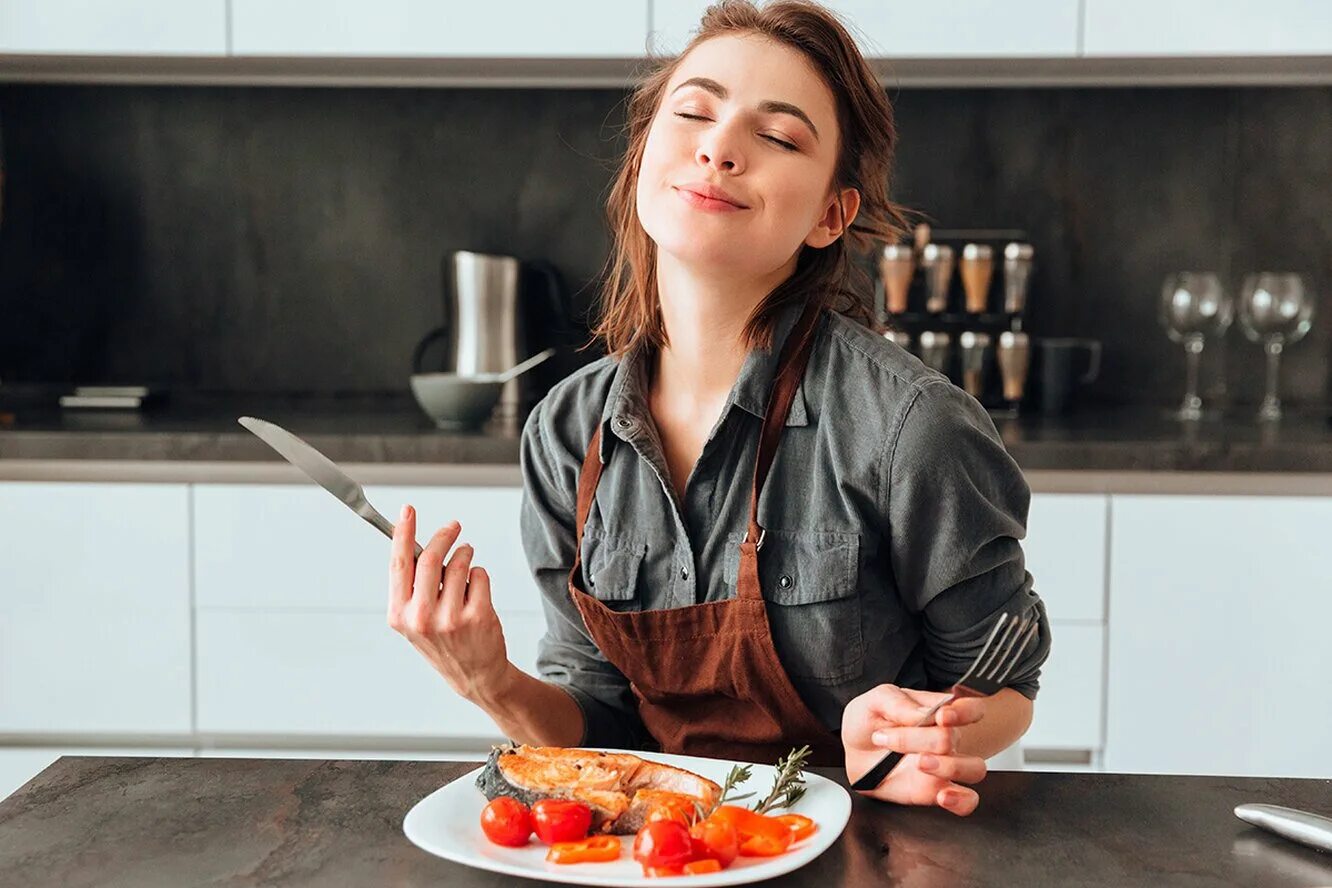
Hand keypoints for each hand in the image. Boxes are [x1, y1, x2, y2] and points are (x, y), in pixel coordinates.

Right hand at [387, 504, 510, 703]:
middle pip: (430, 558)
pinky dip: (479, 575)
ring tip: (467, 562)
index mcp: (399, 615)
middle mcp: (421, 617)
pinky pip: (479, 575)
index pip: (398, 564)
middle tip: (454, 527)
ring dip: (465, 555)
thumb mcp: (415, 620)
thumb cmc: (443, 641)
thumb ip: (412, 586)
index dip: (402, 532)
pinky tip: (476, 590)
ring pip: (459, 564)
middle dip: (444, 535)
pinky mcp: (477, 616)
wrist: (475, 675)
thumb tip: (414, 542)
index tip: (408, 510)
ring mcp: (450, 618)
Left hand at [841, 684, 987, 815]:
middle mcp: (945, 739)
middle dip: (923, 739)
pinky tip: (943, 796)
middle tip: (889, 738)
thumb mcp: (876, 701)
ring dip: (949, 767)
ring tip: (919, 763)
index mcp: (938, 711)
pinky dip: (961, 800)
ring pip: (974, 769)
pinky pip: (965, 801)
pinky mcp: (935, 792)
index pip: (972, 709)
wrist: (852, 750)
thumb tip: (925, 713)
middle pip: (955, 738)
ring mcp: (943, 766)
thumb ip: (899, 703)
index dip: (964, 712)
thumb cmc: (869, 721)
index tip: (942, 716)